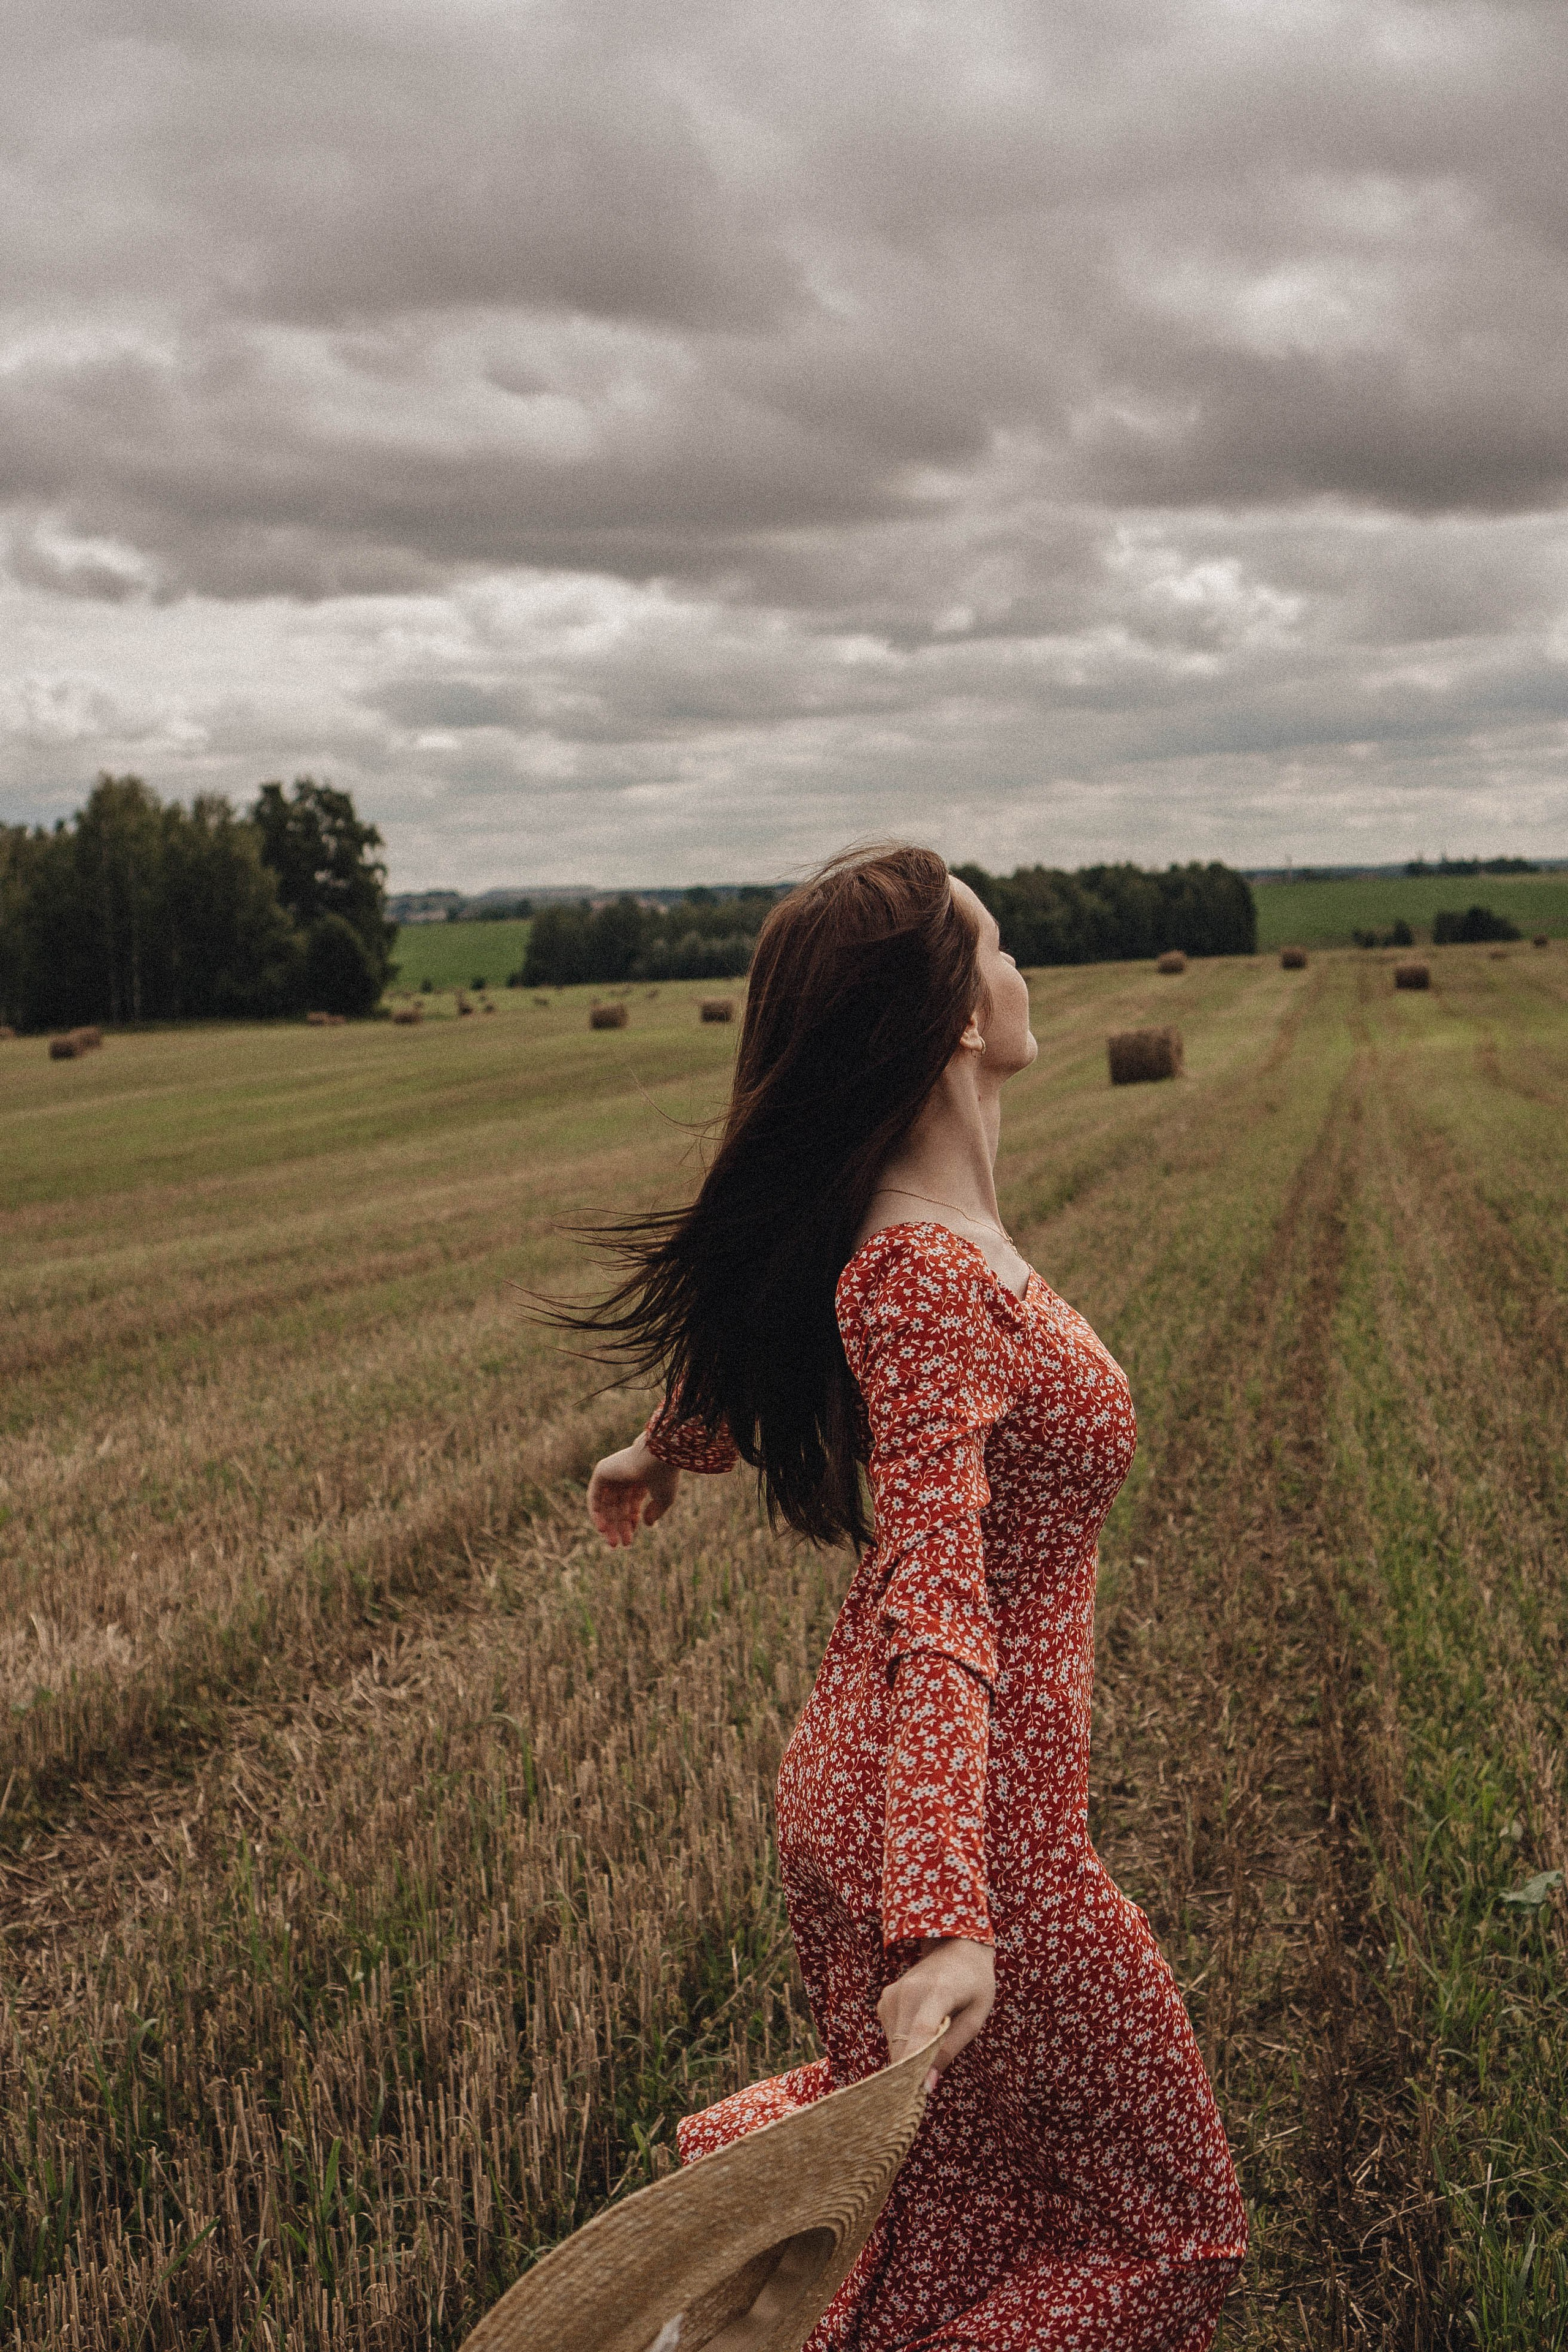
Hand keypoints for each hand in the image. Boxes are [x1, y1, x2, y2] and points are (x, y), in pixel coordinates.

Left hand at [587, 1437, 680, 1546]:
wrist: (658, 1458)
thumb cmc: (665, 1477)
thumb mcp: (664, 1499)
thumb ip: (655, 1512)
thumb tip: (646, 1524)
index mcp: (641, 1479)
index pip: (631, 1503)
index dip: (630, 1521)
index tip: (630, 1537)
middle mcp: (626, 1476)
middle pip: (618, 1506)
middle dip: (619, 1526)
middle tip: (619, 1544)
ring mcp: (612, 1473)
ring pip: (607, 1504)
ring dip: (609, 1524)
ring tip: (613, 1542)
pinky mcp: (602, 1471)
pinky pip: (594, 1497)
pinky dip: (596, 1513)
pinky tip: (603, 1529)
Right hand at [878, 1936, 994, 2085]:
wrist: (957, 1947)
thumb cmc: (975, 1984)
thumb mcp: (976, 2017)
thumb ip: (951, 2048)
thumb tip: (928, 2085)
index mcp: (938, 1991)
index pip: (921, 2032)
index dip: (918, 2065)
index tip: (921, 2092)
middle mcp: (908, 1991)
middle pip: (901, 2046)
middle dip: (911, 2072)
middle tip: (927, 2086)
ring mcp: (893, 1993)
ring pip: (893, 2045)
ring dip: (909, 2057)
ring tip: (933, 2047)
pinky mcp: (885, 1998)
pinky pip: (891, 2035)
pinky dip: (904, 2043)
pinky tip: (922, 2031)